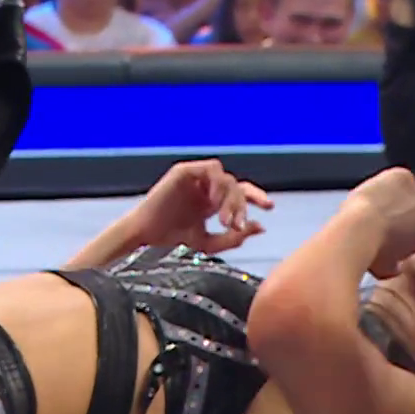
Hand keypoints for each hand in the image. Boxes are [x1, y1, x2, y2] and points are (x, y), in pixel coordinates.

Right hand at [125, 159, 272, 254]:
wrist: (145, 237)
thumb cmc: (172, 240)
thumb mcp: (208, 244)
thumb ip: (234, 238)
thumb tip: (260, 227)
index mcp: (211, 202)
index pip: (240, 193)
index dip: (256, 197)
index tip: (269, 208)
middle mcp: (206, 188)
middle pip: (236, 187)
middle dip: (240, 206)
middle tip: (236, 225)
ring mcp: (195, 179)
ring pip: (226, 178)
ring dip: (230, 198)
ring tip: (222, 219)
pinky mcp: (184, 172)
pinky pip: (211, 169)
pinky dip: (217, 183)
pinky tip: (212, 201)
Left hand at [343, 167, 414, 277]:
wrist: (359, 230)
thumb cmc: (370, 254)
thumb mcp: (386, 269)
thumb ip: (396, 266)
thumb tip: (396, 268)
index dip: (403, 232)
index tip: (387, 235)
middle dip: (402, 214)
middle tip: (378, 219)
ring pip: (407, 192)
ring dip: (394, 197)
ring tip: (372, 206)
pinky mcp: (403, 176)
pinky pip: (396, 178)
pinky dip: (386, 183)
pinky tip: (372, 193)